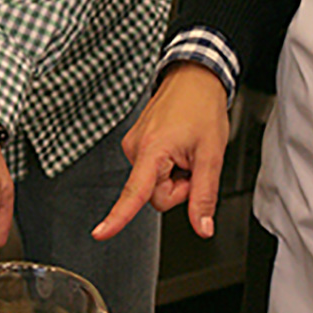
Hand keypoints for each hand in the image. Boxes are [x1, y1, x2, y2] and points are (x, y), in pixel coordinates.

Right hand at [92, 64, 228, 243]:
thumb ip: (204, 196)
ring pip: (154, 184)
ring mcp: (133, 145)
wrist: (193, 79)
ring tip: (187, 150)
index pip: (135, 193)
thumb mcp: (211, 156)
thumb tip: (202, 228)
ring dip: (175, 176)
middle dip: (178, 188)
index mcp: (152, 150)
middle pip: (154, 195)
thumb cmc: (202, 108)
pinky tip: (179, 147)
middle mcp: (135, 148)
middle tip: (194, 164)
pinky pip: (152, 171)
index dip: (118, 217)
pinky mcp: (136, 144)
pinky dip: (168, 166)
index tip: (101, 233)